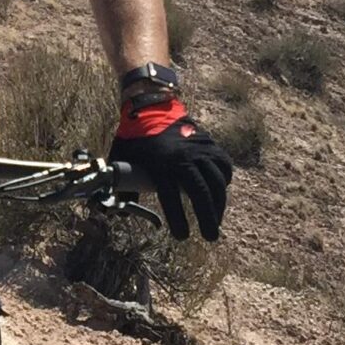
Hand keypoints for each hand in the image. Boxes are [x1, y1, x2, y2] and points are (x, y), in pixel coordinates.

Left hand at [108, 100, 231, 241]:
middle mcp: (182, 158)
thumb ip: (123, 186)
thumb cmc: (134, 138)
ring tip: (215, 221)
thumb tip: (120, 213)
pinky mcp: (209, 144)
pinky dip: (224, 181)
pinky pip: (224, 166)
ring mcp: (199, 150)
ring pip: (217, 181)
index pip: (170, 198)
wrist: (151, 107)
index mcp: (159, 165)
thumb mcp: (122, 159)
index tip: (182, 236)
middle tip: (210, 237)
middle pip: (201, 192)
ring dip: (218, 203)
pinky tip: (220, 193)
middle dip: (208, 217)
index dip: (178, 220)